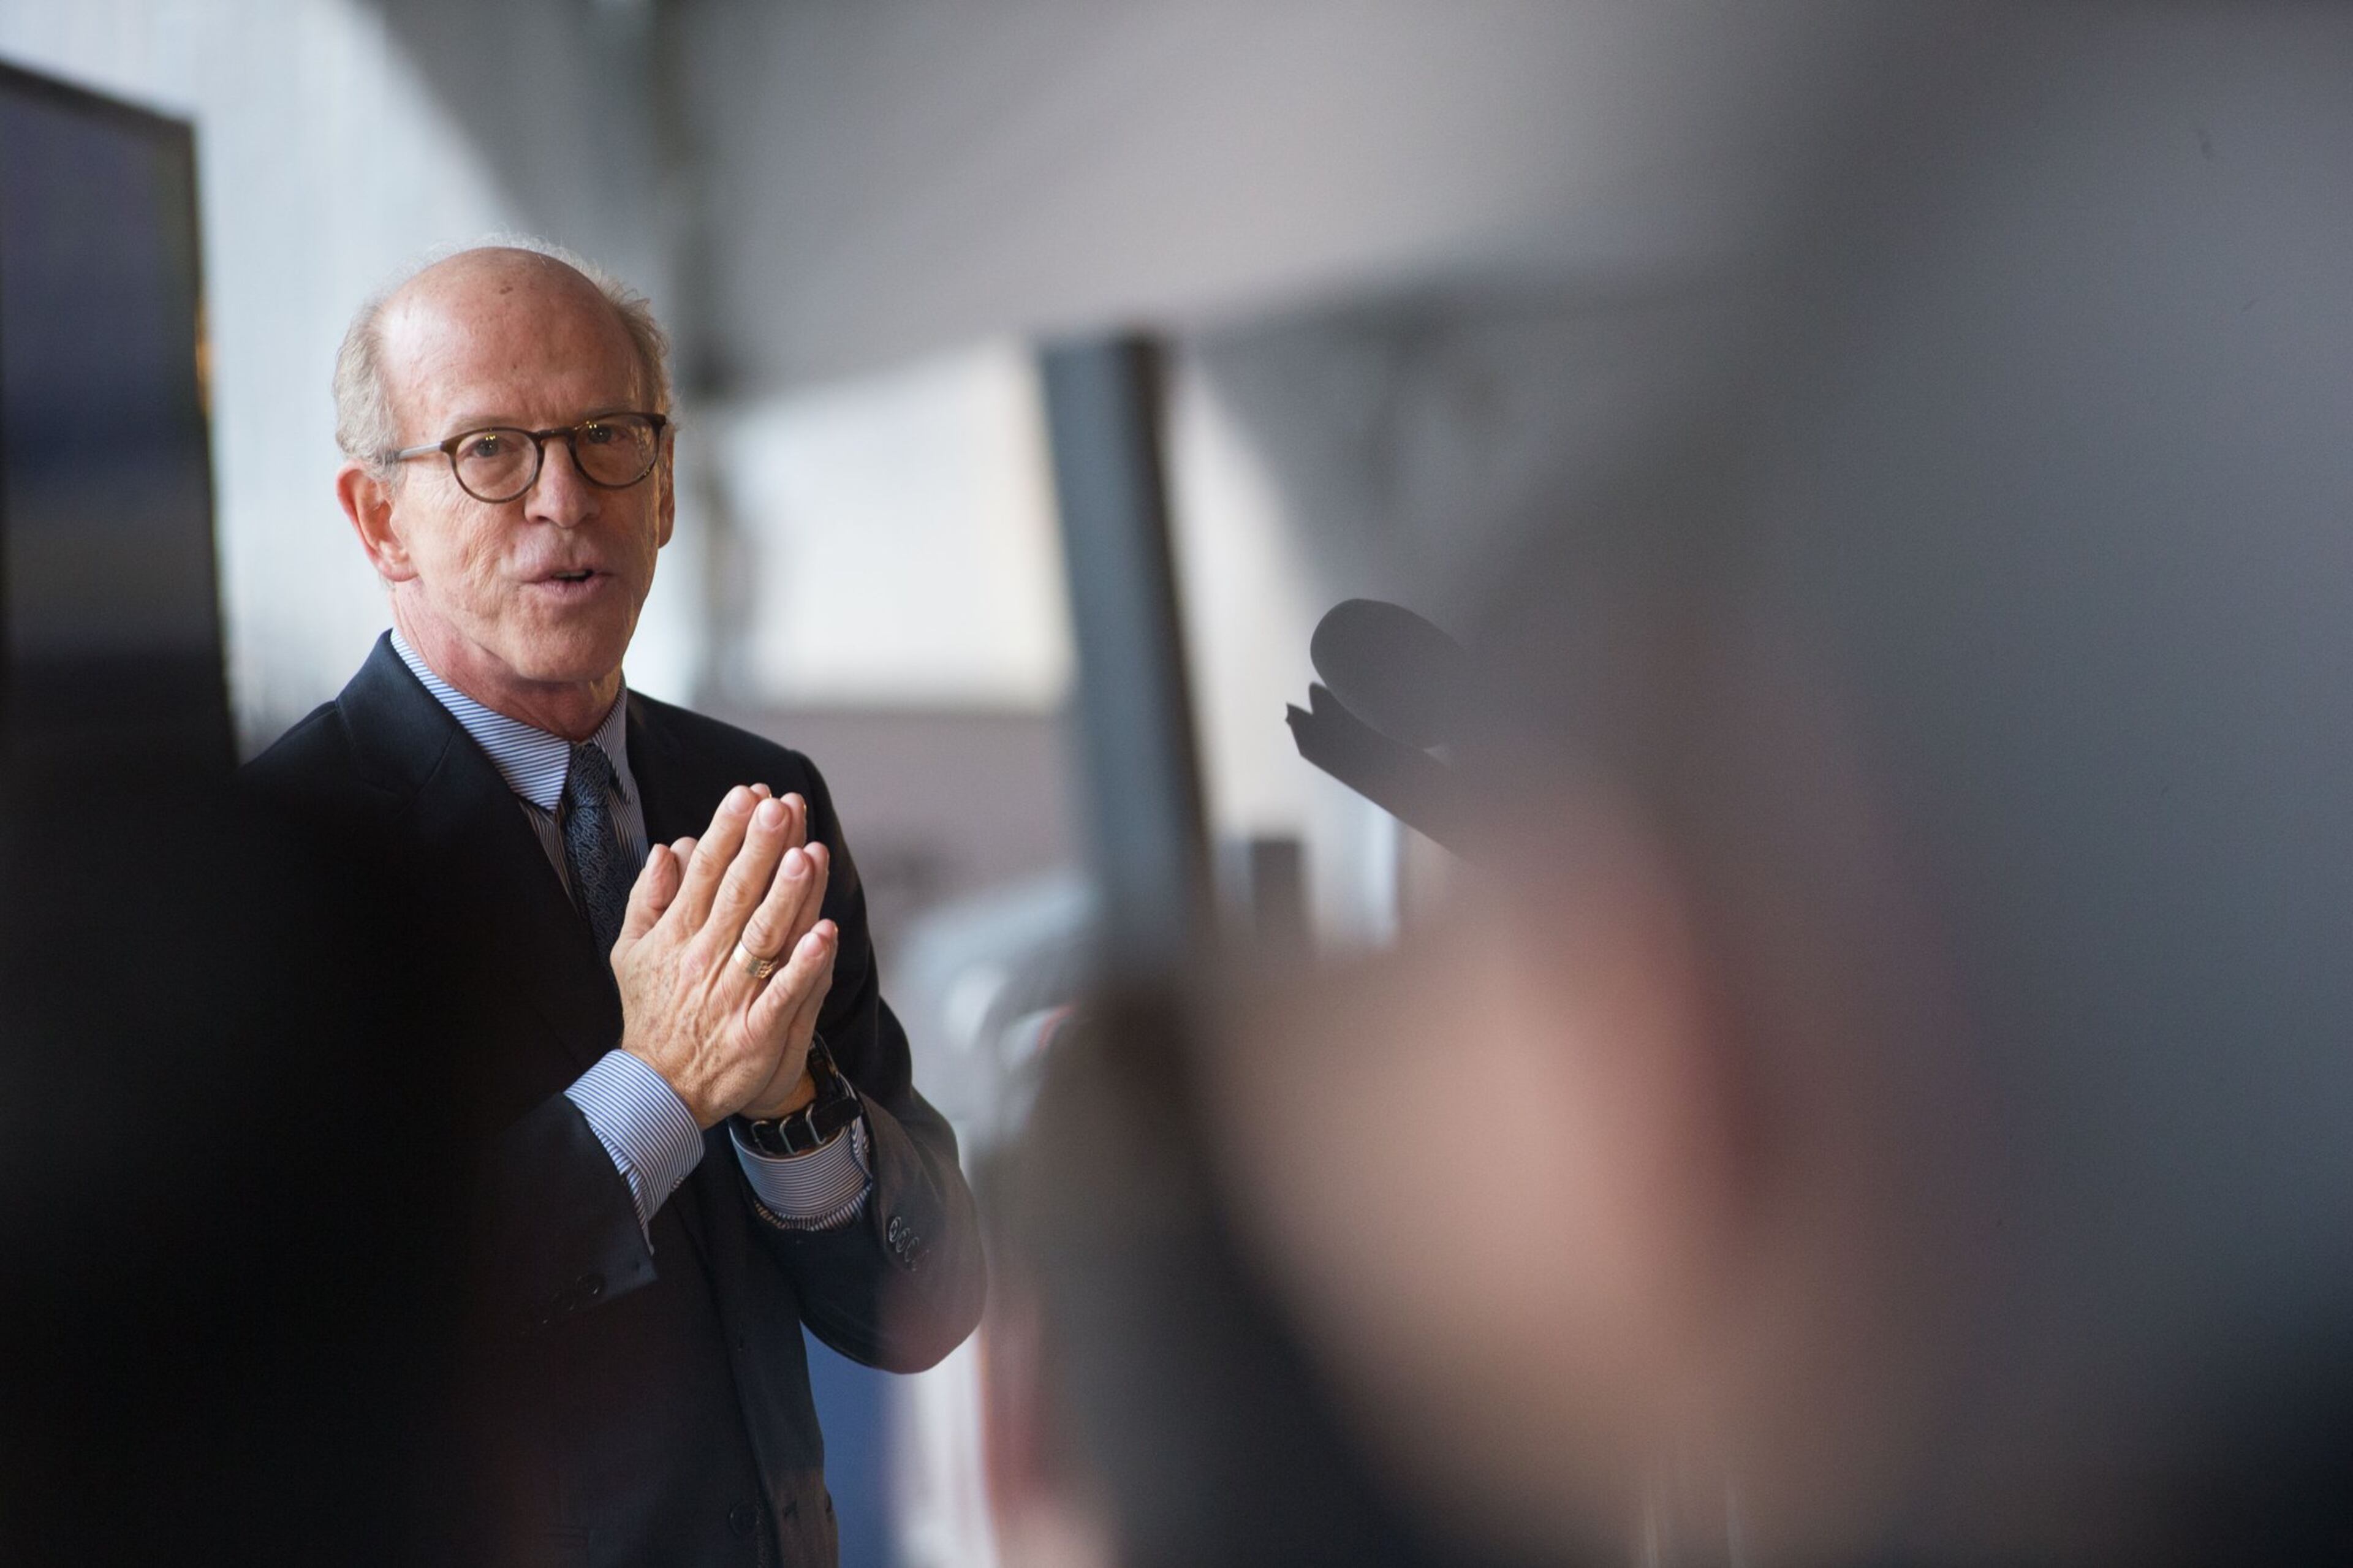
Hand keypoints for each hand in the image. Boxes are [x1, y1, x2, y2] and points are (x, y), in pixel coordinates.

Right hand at [609, 783, 835, 1126]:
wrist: (658, 1090)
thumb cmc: (652, 1012)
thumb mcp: (631, 953)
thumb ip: (649, 898)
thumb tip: (672, 847)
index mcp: (677, 937)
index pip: (706, 874)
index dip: (728, 833)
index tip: (747, 795)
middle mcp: (704, 960)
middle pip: (739, 896)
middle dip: (761, 848)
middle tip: (781, 806)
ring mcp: (732, 996)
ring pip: (765, 937)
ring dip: (787, 896)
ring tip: (807, 853)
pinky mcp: (757, 1032)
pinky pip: (784, 994)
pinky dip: (805, 965)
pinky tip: (825, 934)